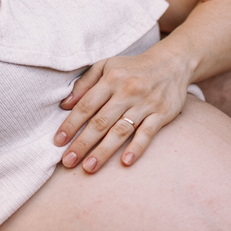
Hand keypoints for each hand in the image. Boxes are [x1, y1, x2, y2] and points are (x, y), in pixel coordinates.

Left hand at [54, 46, 189, 171]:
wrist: (172, 63)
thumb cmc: (132, 67)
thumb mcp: (106, 66)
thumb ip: (84, 84)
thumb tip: (65, 104)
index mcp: (111, 79)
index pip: (86, 105)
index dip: (71, 124)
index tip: (58, 142)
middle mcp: (127, 91)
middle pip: (101, 121)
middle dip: (83, 143)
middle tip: (68, 161)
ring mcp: (145, 104)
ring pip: (121, 130)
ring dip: (104, 151)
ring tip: (89, 167)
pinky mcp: (162, 113)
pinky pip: (147, 133)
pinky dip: (137, 147)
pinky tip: (125, 162)